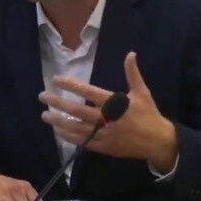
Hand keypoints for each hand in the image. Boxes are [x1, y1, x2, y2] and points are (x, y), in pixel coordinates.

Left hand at [38, 52, 177, 172]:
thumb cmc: (148, 114)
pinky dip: (68, 136)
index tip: (57, 79)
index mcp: (115, 104)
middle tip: (43, 96)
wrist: (157, 142)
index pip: (89, 92)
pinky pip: (82, 141)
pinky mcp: (102, 146)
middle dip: (58, 103)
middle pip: (77, 110)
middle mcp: (106, 119)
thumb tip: (130, 53)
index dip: (72, 85)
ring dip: (59, 121)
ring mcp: (103, 134)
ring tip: (45, 115)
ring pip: (76, 127)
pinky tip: (58, 130)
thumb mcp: (142, 92)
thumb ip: (133, 73)